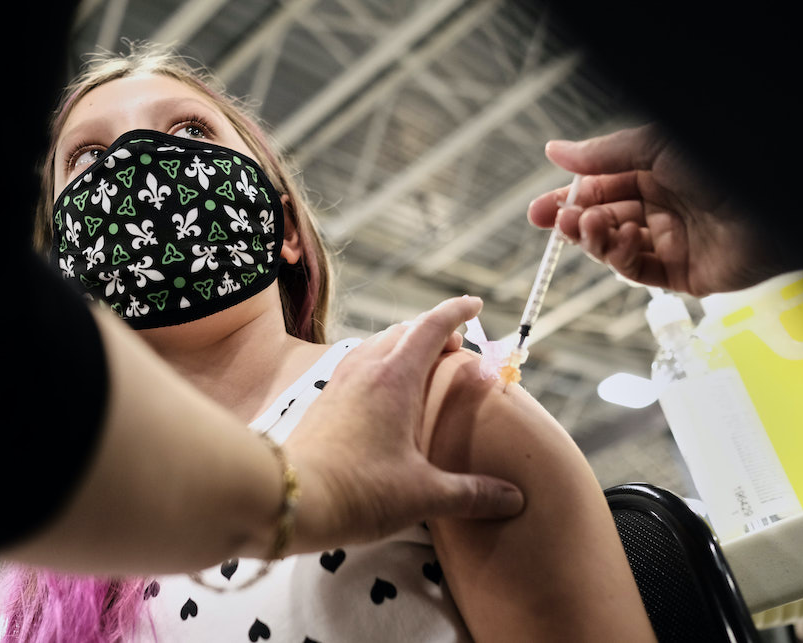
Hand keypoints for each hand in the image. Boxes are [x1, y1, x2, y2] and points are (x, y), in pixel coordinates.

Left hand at [283, 296, 524, 552]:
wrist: (287, 497)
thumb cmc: (359, 491)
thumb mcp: (424, 494)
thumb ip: (472, 493)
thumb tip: (514, 498)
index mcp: (396, 377)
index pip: (432, 327)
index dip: (457, 311)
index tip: (476, 304)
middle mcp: (366, 368)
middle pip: (404, 330)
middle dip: (433, 330)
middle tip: (457, 348)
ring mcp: (341, 381)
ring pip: (377, 344)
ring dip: (404, 345)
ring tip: (423, 366)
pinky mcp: (324, 399)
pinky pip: (358, 364)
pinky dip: (381, 364)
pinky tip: (384, 394)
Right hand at [528, 123, 784, 295]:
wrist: (771, 206)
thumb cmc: (720, 166)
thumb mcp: (654, 148)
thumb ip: (602, 154)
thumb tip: (554, 150)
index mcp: (654, 174)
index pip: (598, 190)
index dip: (566, 200)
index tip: (536, 211)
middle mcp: (660, 207)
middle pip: (601, 220)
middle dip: (573, 222)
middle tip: (554, 222)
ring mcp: (670, 241)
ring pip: (613, 247)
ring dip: (594, 238)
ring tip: (589, 226)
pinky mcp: (681, 273)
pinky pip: (638, 270)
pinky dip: (622, 257)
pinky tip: (624, 239)